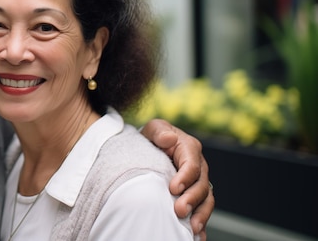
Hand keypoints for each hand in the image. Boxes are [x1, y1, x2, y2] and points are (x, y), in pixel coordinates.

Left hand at [141, 119, 214, 239]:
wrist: (153, 147)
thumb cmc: (153, 137)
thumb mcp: (153, 129)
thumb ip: (159, 131)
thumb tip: (169, 138)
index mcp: (190, 148)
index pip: (192, 165)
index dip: (185, 177)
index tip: (173, 188)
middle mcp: (199, 166)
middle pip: (201, 185)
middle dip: (192, 199)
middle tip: (179, 211)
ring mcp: (199, 182)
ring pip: (206, 200)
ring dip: (200, 215)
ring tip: (191, 227)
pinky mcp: (196, 195)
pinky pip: (202, 210)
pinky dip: (201, 222)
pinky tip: (196, 235)